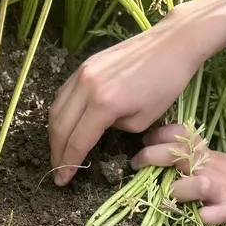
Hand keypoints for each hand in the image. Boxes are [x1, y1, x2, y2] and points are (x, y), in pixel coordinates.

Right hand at [49, 4, 207, 185]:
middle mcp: (86, 86)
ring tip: (58, 152)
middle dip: (56, 153)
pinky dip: (60, 114)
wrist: (172, 44)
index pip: (77, 141)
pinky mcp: (84, 65)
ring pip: (56, 109)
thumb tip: (96, 129)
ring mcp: (82, 73)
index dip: (68, 164)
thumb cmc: (165, 85)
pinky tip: (64, 126)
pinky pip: (63, 95)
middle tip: (57, 171)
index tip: (62, 180)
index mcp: (104, 103)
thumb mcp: (143, 120)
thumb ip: (113, 129)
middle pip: (60, 127)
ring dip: (54, 134)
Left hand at [131, 124, 225, 225]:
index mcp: (204, 154)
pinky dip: (203, 217)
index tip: (145, 140)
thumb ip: (186, 152)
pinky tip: (196, 218)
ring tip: (168, 199)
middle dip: (154, 155)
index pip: (181, 134)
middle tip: (138, 164)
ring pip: (197, 184)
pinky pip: (214, 214)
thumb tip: (151, 144)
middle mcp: (210, 168)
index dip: (160, 134)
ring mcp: (221, 189)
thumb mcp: (211, 158)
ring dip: (180, 190)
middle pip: (180, 153)